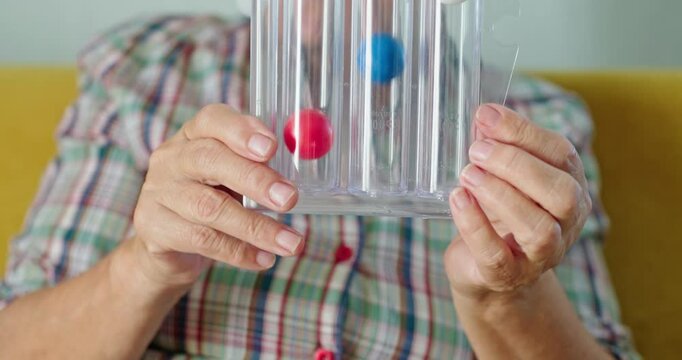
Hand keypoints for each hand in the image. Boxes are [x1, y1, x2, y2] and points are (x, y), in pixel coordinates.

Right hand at [131, 104, 303, 289]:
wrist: (165, 246)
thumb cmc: (211, 199)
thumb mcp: (232, 177)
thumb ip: (258, 167)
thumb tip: (297, 177)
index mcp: (194, 135)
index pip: (213, 120)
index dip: (242, 131)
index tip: (272, 148)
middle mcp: (172, 158)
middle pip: (210, 160)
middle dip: (255, 180)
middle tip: (289, 199)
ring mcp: (159, 192)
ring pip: (210, 208)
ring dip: (257, 227)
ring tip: (291, 243)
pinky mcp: (155, 227)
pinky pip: (203, 240)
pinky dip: (240, 252)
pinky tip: (265, 259)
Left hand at [444, 104, 591, 302]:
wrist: (486, 272)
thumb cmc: (496, 214)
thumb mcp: (500, 176)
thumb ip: (496, 147)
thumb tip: (484, 115)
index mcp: (570, 186)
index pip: (561, 154)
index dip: (524, 131)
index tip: (486, 115)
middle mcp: (566, 223)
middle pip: (561, 193)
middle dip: (517, 165)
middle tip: (478, 151)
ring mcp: (542, 255)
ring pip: (539, 229)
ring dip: (500, 195)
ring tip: (468, 174)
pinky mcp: (509, 277)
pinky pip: (498, 255)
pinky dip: (476, 225)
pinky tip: (458, 200)